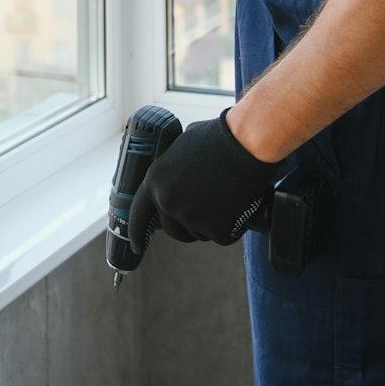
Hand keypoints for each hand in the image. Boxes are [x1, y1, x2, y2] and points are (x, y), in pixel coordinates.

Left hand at [125, 109, 281, 248]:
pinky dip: (231, 227)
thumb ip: (173, 169)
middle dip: (186, 226)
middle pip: (172, 230)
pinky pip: (222, 236)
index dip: (137, 233)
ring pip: (198, 234)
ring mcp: (192, 218)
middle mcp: (169, 202)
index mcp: (156, 181)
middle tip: (204, 212)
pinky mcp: (217, 230)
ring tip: (223, 199)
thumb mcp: (182, 146)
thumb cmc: (218, 138)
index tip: (137, 246)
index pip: (138, 214)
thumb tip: (177, 177)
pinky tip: (237, 206)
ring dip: (209, 224)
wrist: (247, 145)